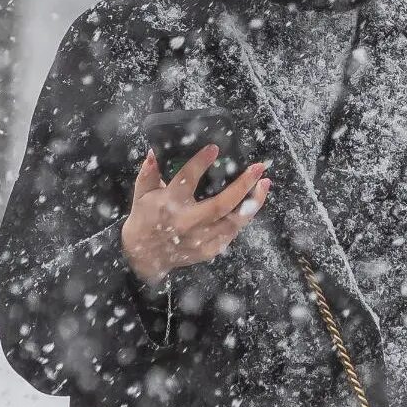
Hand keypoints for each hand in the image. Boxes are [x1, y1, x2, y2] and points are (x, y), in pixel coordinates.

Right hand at [122, 146, 270, 285]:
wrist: (143, 257)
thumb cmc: (144, 221)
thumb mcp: (141, 195)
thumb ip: (149, 173)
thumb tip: (154, 153)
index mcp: (169, 204)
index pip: (187, 179)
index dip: (201, 163)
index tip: (214, 149)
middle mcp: (187, 222)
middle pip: (221, 203)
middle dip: (243, 185)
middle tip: (258, 168)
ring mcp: (200, 239)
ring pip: (234, 221)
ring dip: (252, 202)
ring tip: (264, 184)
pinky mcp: (208, 250)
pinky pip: (232, 233)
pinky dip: (244, 218)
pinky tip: (252, 204)